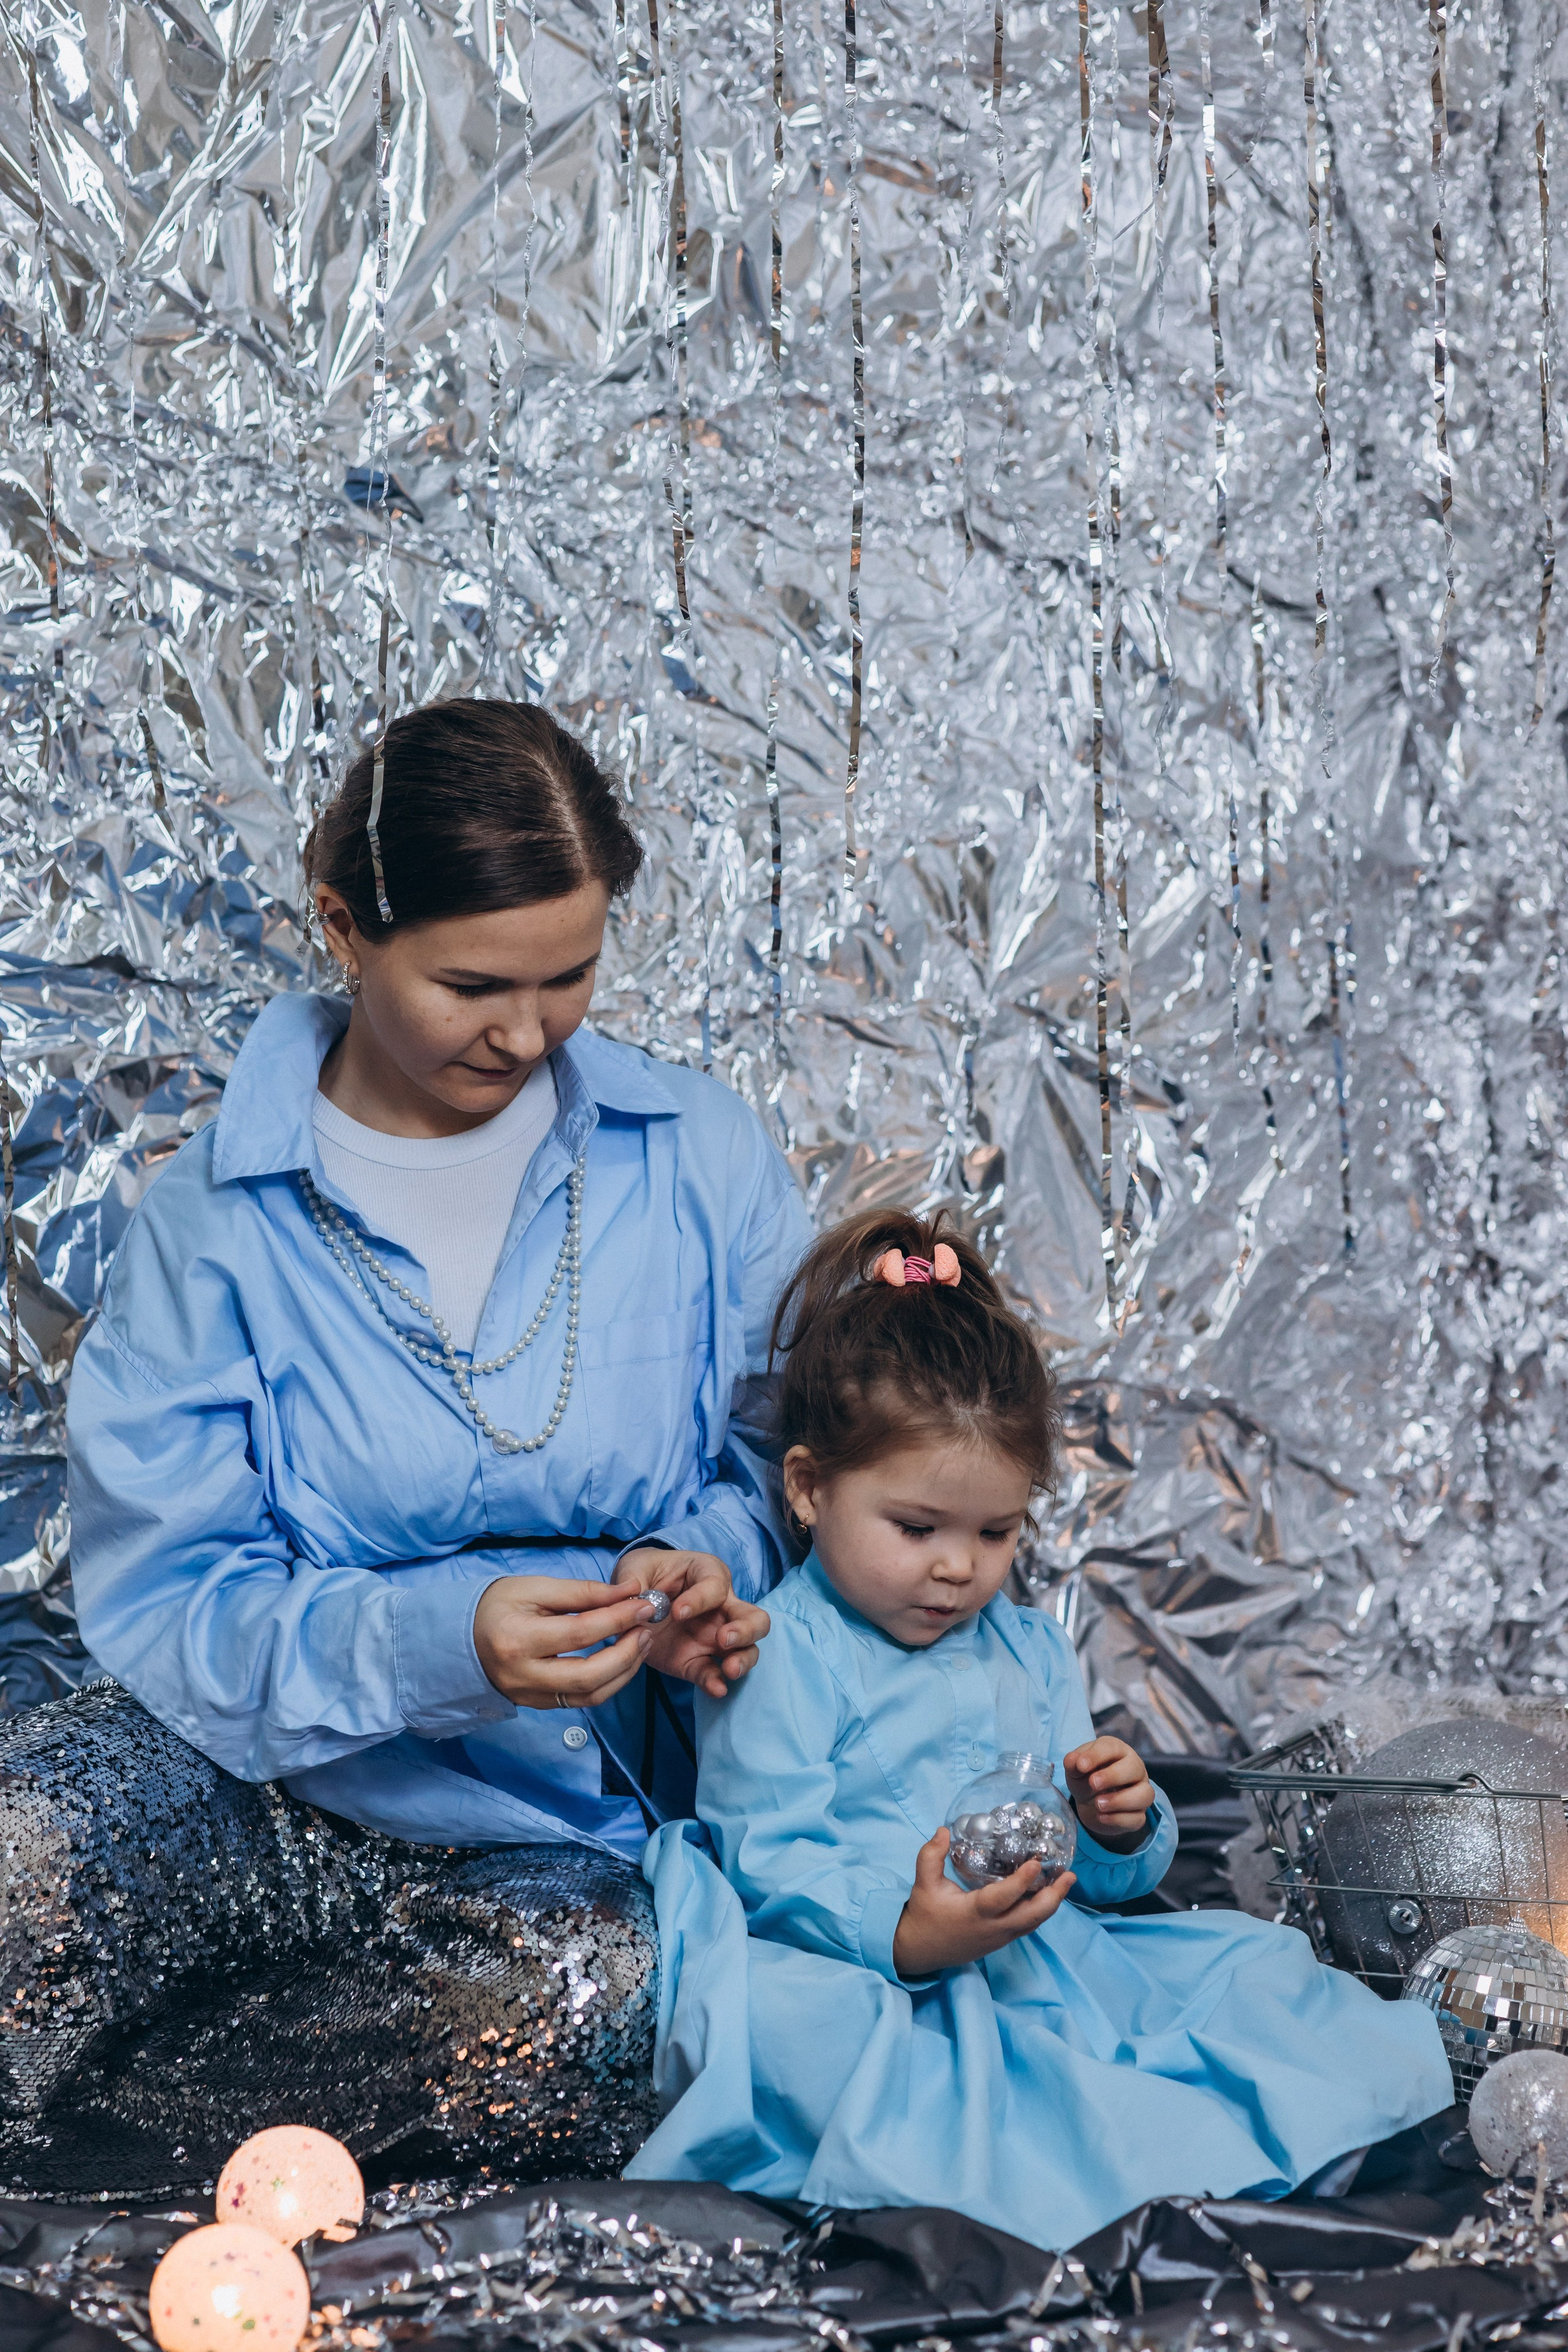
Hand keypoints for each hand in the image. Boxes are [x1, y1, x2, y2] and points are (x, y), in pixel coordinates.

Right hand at [473, 1574, 660, 1709]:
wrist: (460, 1637)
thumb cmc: (497, 1605)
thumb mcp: (535, 1587)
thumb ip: (583, 1592)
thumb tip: (629, 1592)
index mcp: (518, 1639)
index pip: (581, 1633)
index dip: (618, 1618)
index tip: (644, 1604)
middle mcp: (523, 1676)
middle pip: (589, 1675)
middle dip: (627, 1653)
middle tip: (647, 1629)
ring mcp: (529, 1696)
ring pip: (590, 1696)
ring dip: (624, 1671)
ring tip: (641, 1643)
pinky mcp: (537, 1705)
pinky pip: (581, 1702)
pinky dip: (608, 1683)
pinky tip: (621, 1661)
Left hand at [615, 1548, 768, 1700]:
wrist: (632, 1602)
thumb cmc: (644, 1574)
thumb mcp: (634, 1568)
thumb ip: (633, 1580)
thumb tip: (635, 1598)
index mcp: (707, 1575)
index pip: (715, 1586)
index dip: (700, 1599)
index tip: (677, 1612)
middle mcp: (720, 1607)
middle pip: (753, 1618)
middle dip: (746, 1630)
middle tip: (724, 1639)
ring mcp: (713, 1637)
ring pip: (746, 1649)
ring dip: (743, 1659)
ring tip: (729, 1669)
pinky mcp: (697, 1660)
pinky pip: (712, 1673)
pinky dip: (715, 1682)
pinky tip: (716, 1689)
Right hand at [891, 1827, 1075, 1977]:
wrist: (920, 1950)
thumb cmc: (924, 1914)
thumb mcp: (923, 1883)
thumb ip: (931, 1855)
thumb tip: (944, 1830)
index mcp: (975, 1912)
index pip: (1004, 1897)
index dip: (1022, 1881)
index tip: (1037, 1863)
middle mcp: (993, 1927)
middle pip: (1032, 1916)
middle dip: (1054, 1896)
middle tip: (1069, 1875)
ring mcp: (1000, 1937)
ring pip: (1034, 1923)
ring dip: (1052, 1903)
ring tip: (1065, 1881)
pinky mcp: (1001, 1940)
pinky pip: (1027, 1925)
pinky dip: (1041, 1910)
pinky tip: (1047, 1894)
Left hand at [1063, 1735, 1154, 1850]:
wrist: (1090, 1803)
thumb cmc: (1086, 1778)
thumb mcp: (1075, 1769)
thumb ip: (1073, 1763)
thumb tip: (1073, 1760)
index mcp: (1118, 1751)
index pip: (1112, 1747)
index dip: (1096, 1755)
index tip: (1081, 1766)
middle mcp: (1134, 1769)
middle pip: (1135, 1768)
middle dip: (1113, 1776)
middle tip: (1093, 1784)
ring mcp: (1141, 1791)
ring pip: (1145, 1794)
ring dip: (1120, 1800)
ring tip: (1098, 1804)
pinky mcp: (1139, 1814)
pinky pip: (1138, 1818)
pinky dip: (1119, 1819)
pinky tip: (1101, 1817)